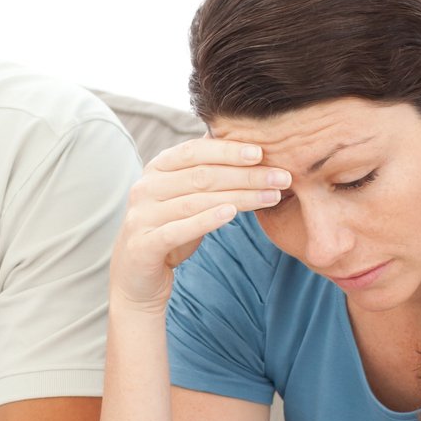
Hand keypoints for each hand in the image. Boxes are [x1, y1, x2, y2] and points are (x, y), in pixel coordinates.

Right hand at [109, 138, 291, 312]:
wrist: (138, 279)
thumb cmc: (170, 231)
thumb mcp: (186, 196)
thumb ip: (205, 172)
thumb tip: (242, 141)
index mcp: (156, 170)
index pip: (194, 151)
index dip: (228, 149)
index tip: (262, 152)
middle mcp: (145, 188)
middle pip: (202, 176)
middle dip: (246, 175)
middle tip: (282, 176)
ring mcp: (142, 216)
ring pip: (197, 201)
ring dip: (240, 197)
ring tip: (272, 196)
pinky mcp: (143, 244)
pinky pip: (179, 229)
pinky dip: (207, 220)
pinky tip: (232, 214)